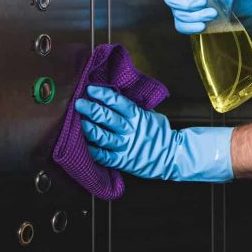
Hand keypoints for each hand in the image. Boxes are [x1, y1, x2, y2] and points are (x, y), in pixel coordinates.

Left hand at [75, 85, 233, 181]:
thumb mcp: (151, 116)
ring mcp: (126, 146)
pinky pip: (105, 156)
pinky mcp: (123, 161)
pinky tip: (84, 146)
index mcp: (137, 116)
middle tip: (79, 103)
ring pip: (104, 137)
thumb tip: (119, 97)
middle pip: (108, 118)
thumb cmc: (160, 134)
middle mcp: (130, 130)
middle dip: (92, 109)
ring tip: (80, 123)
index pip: (118, 102)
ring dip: (90, 129)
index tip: (91, 89)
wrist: (172, 156)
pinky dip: (94, 151)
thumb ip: (136, 108)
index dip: (104, 95)